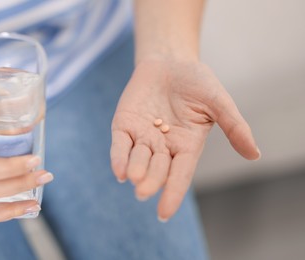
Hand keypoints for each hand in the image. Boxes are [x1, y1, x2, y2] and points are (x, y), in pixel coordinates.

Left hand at [111, 59, 259, 220]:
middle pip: (156, 168)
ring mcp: (142, 136)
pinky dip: (118, 157)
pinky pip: (120, 144)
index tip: (164, 213)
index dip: (173, 193)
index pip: (180, 174)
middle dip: (150, 180)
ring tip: (133, 179)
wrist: (170, 61)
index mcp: (186, 146)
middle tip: (143, 191)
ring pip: (137, 158)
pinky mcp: (125, 124)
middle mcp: (163, 146)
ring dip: (134, 168)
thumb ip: (234, 127)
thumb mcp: (219, 103)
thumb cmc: (197, 82)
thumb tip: (255, 155)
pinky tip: (118, 170)